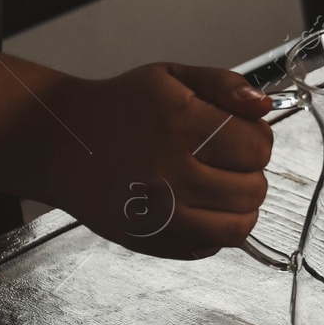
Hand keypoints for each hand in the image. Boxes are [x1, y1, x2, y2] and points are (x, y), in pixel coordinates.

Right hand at [37, 64, 274, 259]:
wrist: (59, 142)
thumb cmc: (119, 107)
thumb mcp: (173, 76)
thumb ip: (225, 85)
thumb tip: (264, 105)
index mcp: (180, 127)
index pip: (258, 147)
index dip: (258, 139)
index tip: (240, 134)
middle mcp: (169, 175)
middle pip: (253, 189)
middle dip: (249, 172)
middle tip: (225, 160)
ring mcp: (157, 215)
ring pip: (239, 227)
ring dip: (239, 205)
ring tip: (218, 185)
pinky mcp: (148, 241)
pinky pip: (209, 247)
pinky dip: (214, 230)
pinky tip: (196, 205)